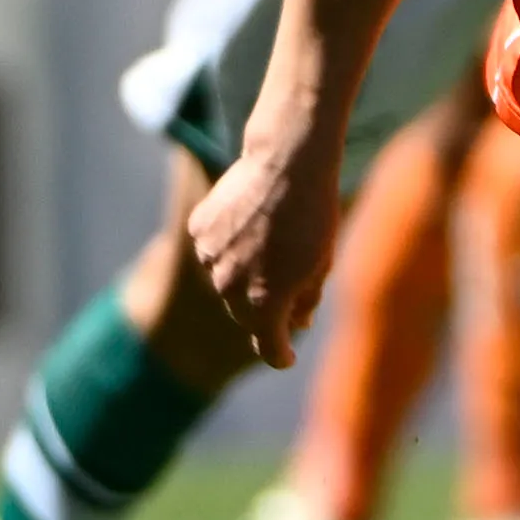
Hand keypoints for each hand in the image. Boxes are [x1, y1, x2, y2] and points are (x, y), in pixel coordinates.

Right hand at [187, 141, 341, 365]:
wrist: (288, 162)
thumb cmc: (315, 215)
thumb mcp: (322, 264)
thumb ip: (305, 300)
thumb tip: (297, 322)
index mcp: (264, 303)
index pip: (268, 348)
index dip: (280, 355)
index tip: (286, 357)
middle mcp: (228, 287)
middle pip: (245, 314)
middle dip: (265, 309)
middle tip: (288, 286)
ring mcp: (209, 258)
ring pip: (225, 281)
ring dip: (245, 274)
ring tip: (273, 240)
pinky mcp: (198, 230)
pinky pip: (213, 250)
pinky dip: (228, 246)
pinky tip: (250, 223)